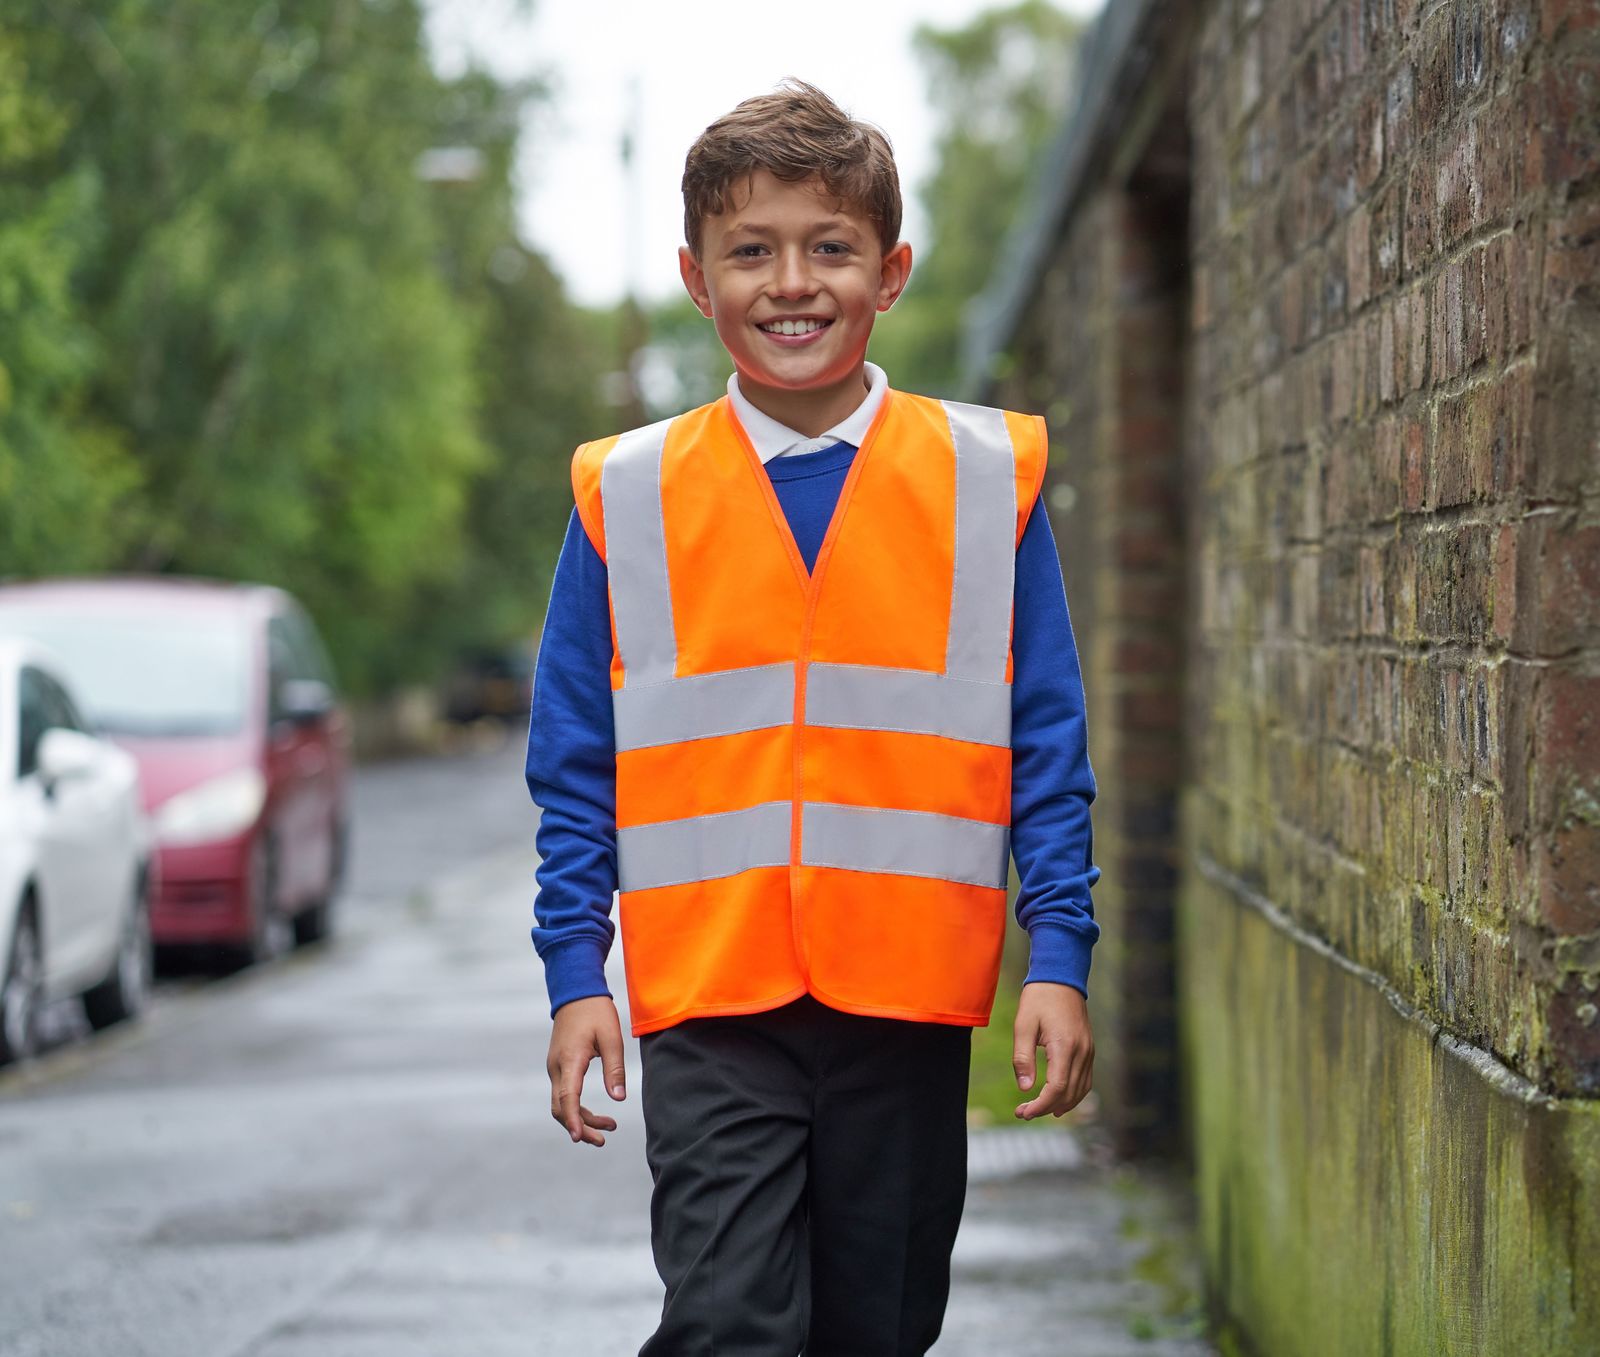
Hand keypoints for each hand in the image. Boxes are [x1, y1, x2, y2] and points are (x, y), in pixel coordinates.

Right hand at [546, 995, 626, 1146]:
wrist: (576, 992)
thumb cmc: (596, 1012)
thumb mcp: (612, 1037)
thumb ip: (614, 1069)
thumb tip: (618, 1098)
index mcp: (570, 1060)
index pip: (567, 1097)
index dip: (573, 1120)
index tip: (580, 1138)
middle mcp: (556, 1067)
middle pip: (561, 1108)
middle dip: (580, 1127)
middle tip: (604, 1139)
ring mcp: (555, 1067)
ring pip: (562, 1103)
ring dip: (581, 1119)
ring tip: (610, 1126)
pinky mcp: (558, 1066)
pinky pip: (564, 1094)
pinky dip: (577, 1107)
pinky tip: (597, 1112)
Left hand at [1012, 981, 1093, 1119]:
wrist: (1061, 977)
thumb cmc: (1039, 999)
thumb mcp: (1023, 1024)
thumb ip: (1023, 1057)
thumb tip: (1025, 1088)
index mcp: (1065, 1045)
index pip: (1057, 1088)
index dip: (1041, 1105)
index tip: (1023, 1112)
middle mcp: (1082, 1052)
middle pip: (1069, 1094)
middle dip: (1046, 1108)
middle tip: (1023, 1112)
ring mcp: (1089, 1051)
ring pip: (1080, 1090)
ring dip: (1061, 1105)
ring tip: (1037, 1110)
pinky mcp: (1089, 1050)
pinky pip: (1085, 1080)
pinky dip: (1072, 1094)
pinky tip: (1058, 1100)